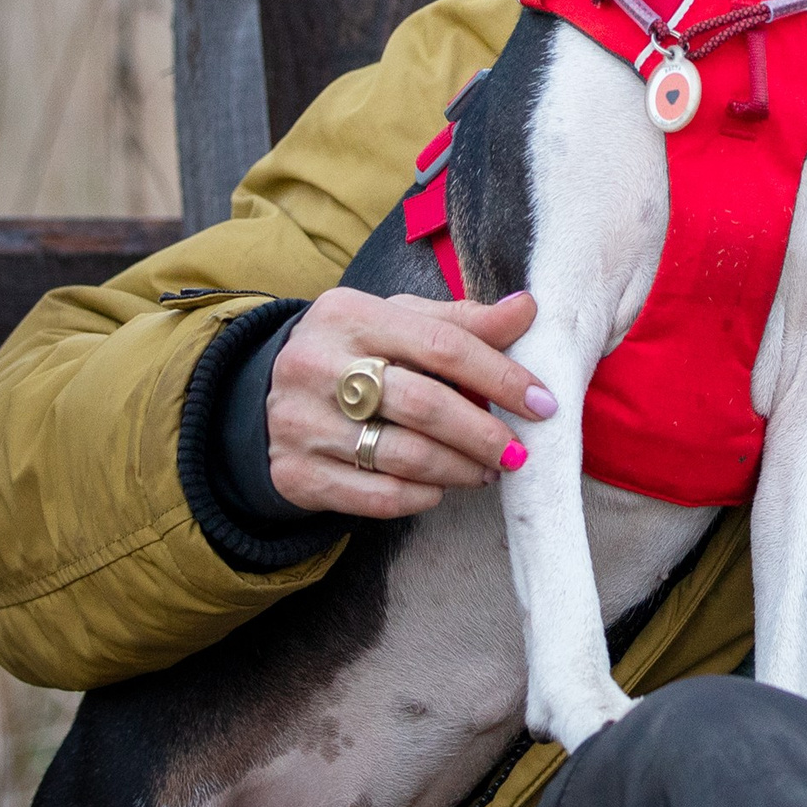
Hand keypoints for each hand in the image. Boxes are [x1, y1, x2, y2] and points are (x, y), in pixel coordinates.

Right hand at [266, 288, 550, 519]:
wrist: (264, 395)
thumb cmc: (354, 352)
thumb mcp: (398, 321)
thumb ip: (462, 321)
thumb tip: (528, 310)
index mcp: (349, 314)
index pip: (443, 344)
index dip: (501, 376)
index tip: (542, 403)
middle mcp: (318, 365)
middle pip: (425, 405)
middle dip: (484, 433)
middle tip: (519, 450)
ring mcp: (301, 422)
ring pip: (404, 456)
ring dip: (461, 469)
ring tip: (489, 469)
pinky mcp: (296, 472)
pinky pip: (378, 496)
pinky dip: (423, 496)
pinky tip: (442, 487)